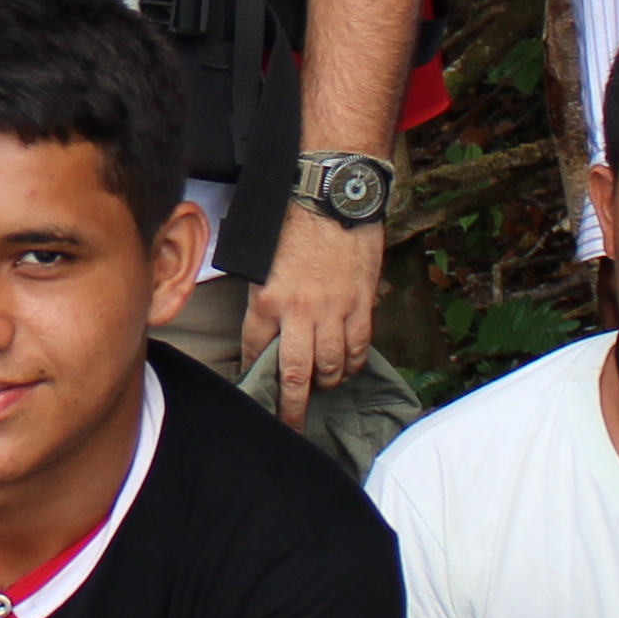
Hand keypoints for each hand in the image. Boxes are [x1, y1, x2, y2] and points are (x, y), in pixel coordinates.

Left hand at [242, 206, 385, 429]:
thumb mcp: (262, 258)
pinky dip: (354, 363)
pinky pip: (359, 347)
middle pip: (297, 375)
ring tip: (322, 387)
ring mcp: (334, 310)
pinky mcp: (362, 303)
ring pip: (332, 366)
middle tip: (292, 425)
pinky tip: (348, 367)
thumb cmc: (292, 218)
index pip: (256, 351)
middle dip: (293, 407)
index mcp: (267, 299)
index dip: (256, 376)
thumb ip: (264, 296)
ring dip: (326, 382)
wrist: (333, 192)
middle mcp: (300, 311)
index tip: (258, 393)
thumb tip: (265, 327)